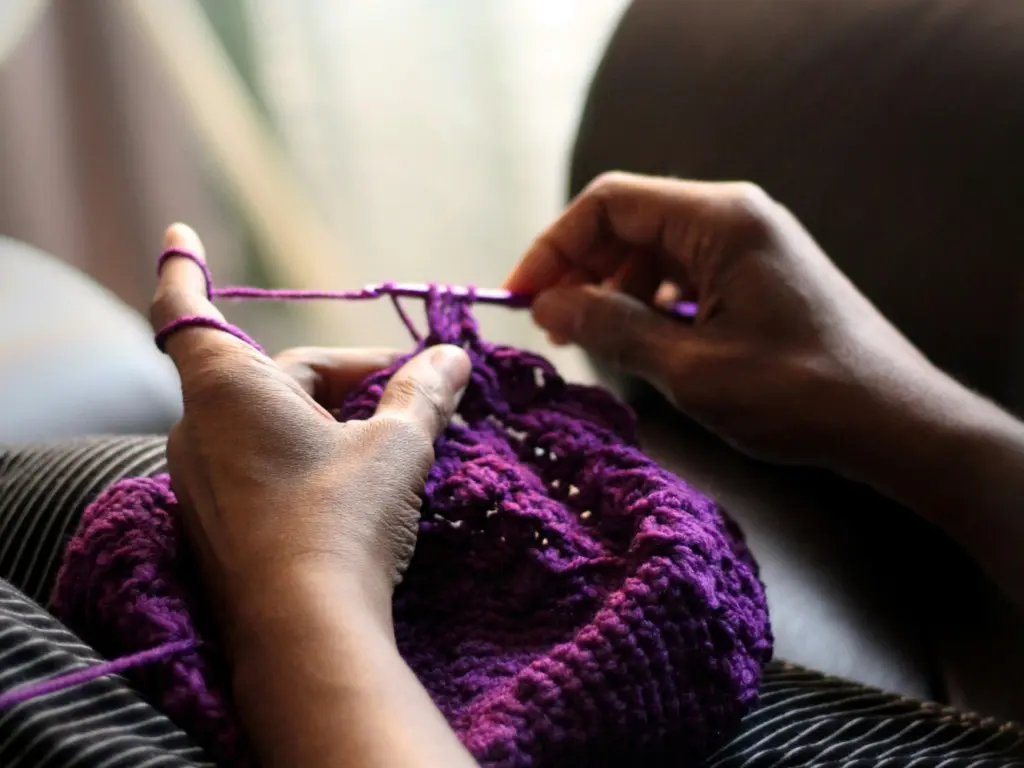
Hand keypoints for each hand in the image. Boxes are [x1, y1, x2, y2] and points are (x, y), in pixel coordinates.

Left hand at [151, 224, 470, 647]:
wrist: (306, 631)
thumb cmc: (344, 519)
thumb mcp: (396, 446)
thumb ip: (423, 394)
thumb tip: (453, 357)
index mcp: (230, 390)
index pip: (190, 311)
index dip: (185, 269)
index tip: (180, 233)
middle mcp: (200, 430)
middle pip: (274, 376)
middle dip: (345, 378)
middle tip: (413, 393)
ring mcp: (202, 484)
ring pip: (271, 425)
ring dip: (331, 420)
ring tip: (396, 441)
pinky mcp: (218, 527)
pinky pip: (261, 467)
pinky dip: (307, 458)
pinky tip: (359, 486)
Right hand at [505, 172, 939, 468]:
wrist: (893, 421)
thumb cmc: (799, 394)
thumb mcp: (691, 367)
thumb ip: (612, 328)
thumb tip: (547, 305)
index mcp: (719, 219)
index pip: (609, 202)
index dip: (554, 246)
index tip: (521, 296)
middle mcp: (734, 214)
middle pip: (629, 221)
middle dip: (581, 270)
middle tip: (552, 328)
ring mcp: (749, 242)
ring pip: (653, 249)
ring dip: (613, 290)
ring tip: (591, 343)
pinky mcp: (757, 273)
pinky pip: (684, 272)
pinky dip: (650, 302)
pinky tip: (642, 343)